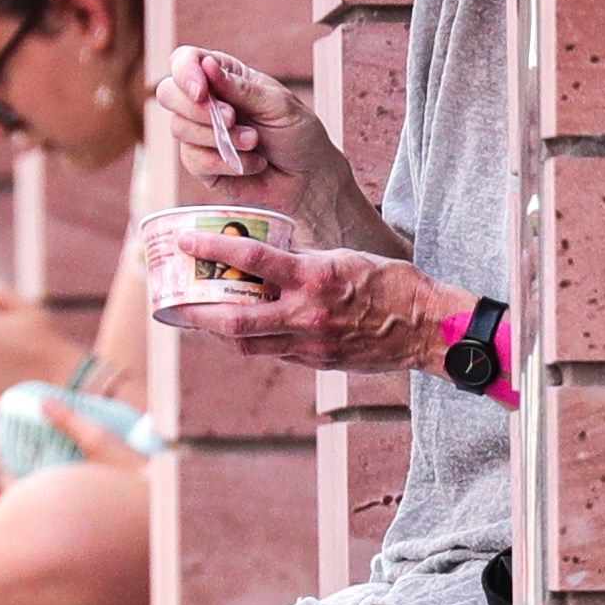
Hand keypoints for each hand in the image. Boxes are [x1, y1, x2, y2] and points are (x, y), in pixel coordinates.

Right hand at [151, 47, 317, 192]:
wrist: (309, 178)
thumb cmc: (298, 134)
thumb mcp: (277, 104)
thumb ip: (240, 88)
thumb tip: (206, 65)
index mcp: (223, 77)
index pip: (185, 60)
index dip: (185, 72)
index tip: (202, 90)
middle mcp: (206, 102)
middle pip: (169, 93)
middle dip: (197, 108)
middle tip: (232, 118)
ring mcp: (200, 134)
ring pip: (179, 128)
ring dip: (220, 137)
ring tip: (254, 142)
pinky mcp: (202, 165)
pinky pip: (194, 160)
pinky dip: (226, 163)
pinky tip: (252, 163)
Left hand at [158, 235, 467, 374]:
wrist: (426, 327)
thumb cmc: (392, 284)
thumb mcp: (346, 257)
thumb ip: (307, 262)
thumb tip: (274, 260)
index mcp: (314, 278)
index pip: (251, 260)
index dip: (212, 249)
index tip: (185, 241)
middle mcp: (307, 314)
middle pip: (235, 321)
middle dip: (200, 314)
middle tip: (178, 303)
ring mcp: (311, 343)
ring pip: (250, 345)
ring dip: (223, 333)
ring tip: (207, 320)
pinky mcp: (319, 362)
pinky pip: (277, 353)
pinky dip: (260, 341)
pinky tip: (253, 330)